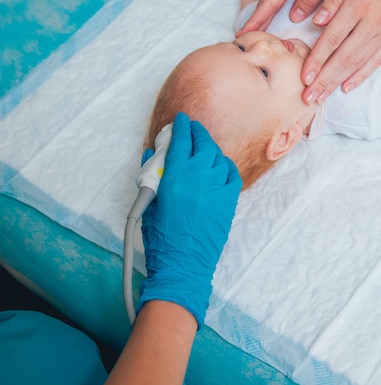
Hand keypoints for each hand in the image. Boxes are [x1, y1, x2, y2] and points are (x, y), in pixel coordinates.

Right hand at [138, 112, 241, 329]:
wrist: (184, 264)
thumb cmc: (161, 238)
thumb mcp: (148, 205)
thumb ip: (150, 177)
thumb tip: (151, 156)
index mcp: (176, 177)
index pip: (181, 141)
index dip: (181, 127)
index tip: (181, 120)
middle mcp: (200, 177)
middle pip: (202, 143)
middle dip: (196, 132)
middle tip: (191, 129)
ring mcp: (218, 188)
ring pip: (216, 156)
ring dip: (208, 148)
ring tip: (202, 146)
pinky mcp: (229, 200)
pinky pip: (230, 173)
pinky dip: (223, 165)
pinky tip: (217, 164)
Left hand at [298, 0, 380, 102]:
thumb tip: (316, 21)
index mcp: (359, 4)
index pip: (332, 39)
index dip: (316, 60)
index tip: (303, 77)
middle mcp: (373, 23)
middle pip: (343, 58)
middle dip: (324, 80)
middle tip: (308, 98)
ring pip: (358, 63)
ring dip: (338, 82)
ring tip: (322, 97)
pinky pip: (377, 61)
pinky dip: (361, 75)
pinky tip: (347, 86)